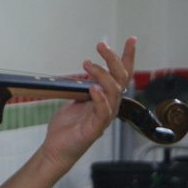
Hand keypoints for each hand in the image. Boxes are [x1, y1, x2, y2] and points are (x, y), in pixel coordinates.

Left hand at [41, 37, 135, 168]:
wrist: (56, 148)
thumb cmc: (67, 127)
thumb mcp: (76, 101)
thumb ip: (84, 88)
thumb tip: (88, 75)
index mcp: (106, 98)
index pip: (122, 75)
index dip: (127, 57)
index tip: (131, 39)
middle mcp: (110, 106)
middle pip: (121, 79)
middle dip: (114, 59)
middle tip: (101, 46)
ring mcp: (104, 117)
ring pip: (114, 91)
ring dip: (102, 74)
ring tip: (87, 64)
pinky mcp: (95, 128)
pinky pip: (103, 111)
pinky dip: (99, 98)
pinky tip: (92, 88)